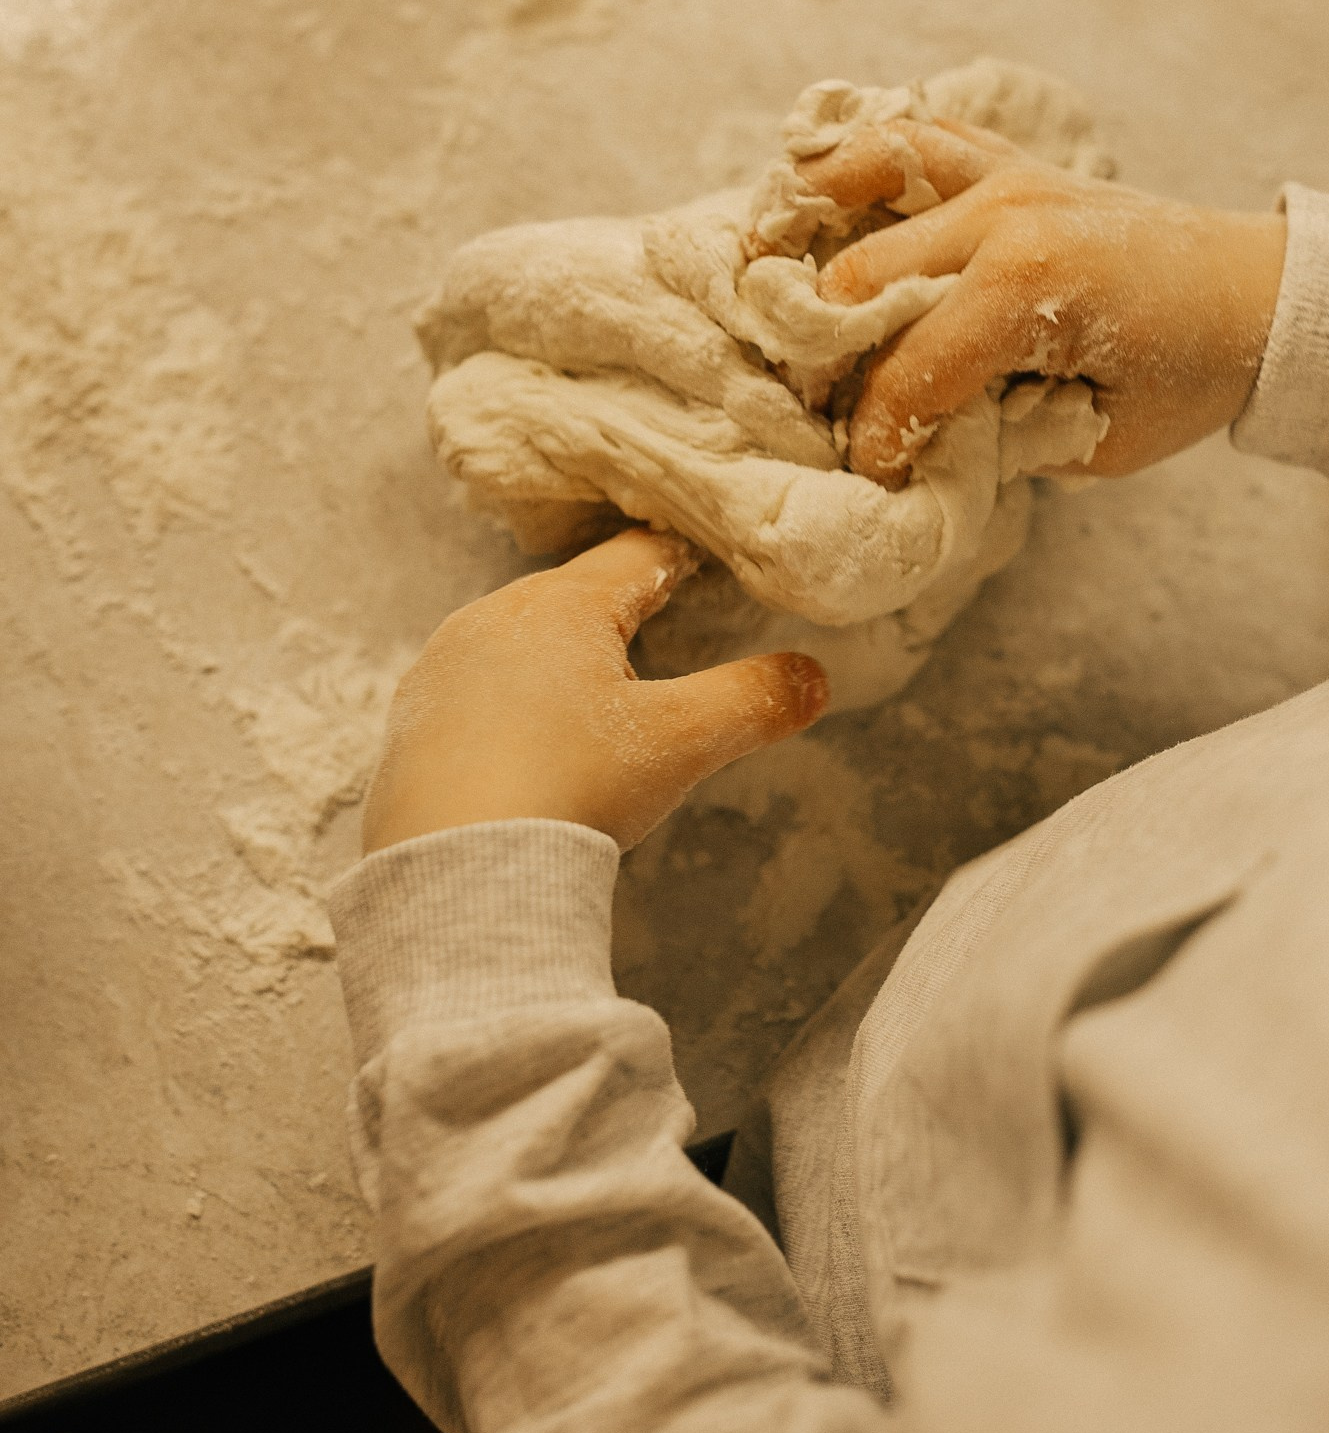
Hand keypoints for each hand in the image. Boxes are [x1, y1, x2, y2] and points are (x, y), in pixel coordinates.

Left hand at [363, 530, 828, 854]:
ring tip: (593, 699)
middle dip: (616, 610)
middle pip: (571, 596)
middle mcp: (490, 619)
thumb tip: (814, 676)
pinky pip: (472, 693)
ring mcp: (439, 672)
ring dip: (557, 659)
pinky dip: (509, 707)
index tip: (699, 562)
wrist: (455, 876)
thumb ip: (752, 702)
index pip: (635, 556)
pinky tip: (528, 751)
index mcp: (560, 607)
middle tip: (656, 628)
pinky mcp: (409, 726)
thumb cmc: (572, 790)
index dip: (677, 557)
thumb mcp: (679, 744)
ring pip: (516, 641)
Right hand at [807, 119, 1286, 484]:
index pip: (908, 375)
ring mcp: (1006, 175)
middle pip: (862, 281)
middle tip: (811, 400)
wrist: (1265, 294)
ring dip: (810, 226)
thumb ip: (1003, 440)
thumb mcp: (1100, 441)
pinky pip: (915, 137)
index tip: (864, 473)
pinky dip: (859, 158)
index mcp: (1028, 291)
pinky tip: (815, 191)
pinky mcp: (1011, 159)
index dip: (873, 436)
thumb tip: (919, 442)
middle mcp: (1005, 218)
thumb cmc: (1189, 377)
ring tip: (768, 277)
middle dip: (824, 351)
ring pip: (867, 177)